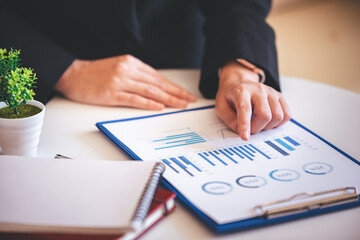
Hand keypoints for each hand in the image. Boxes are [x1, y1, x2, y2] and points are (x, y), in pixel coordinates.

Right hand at [55, 55, 195, 109]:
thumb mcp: (119, 67)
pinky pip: (134, 99)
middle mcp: (127, 70)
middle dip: (176, 93)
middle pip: (157, 83)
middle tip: (189, 100)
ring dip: (167, 99)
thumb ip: (136, 75)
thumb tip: (156, 87)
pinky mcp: (111, 94)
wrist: (73, 74)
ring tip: (180, 105)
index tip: (184, 93)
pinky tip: (159, 107)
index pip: (157, 76)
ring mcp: (120, 82)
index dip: (173, 86)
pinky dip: (148, 103)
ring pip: (150, 91)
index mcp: (131, 63)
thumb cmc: (96, 73)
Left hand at [215, 61, 290, 140]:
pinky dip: (278, 123)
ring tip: (258, 123)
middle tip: (249, 129)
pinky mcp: (280, 96)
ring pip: (278, 116)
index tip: (245, 137)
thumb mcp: (221, 106)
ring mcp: (271, 92)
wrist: (240, 82)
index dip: (245, 125)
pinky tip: (268, 121)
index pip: (245, 109)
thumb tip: (242, 131)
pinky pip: (286, 115)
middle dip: (257, 128)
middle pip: (265, 115)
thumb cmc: (230, 96)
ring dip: (268, 126)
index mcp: (241, 91)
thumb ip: (230, 120)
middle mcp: (259, 89)